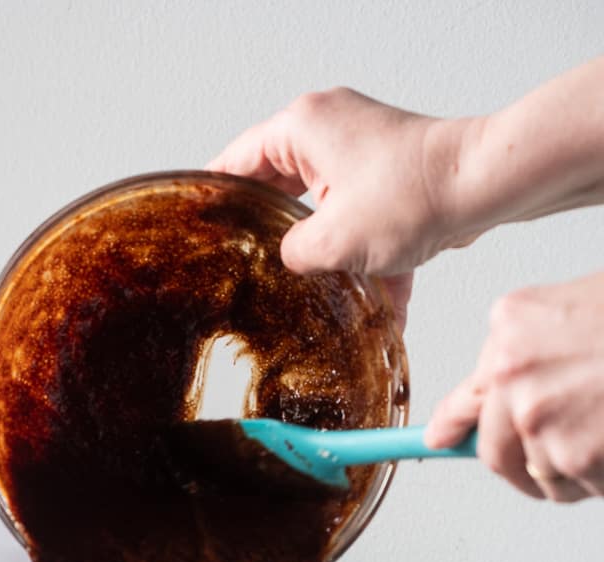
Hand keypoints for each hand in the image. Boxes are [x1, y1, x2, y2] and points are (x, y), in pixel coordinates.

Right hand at [208, 88, 471, 328]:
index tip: (196, 226)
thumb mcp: (331, 241)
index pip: (237, 161)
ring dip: (329, 258)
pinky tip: (381, 314)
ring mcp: (363, 154)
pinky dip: (372, 263)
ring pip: (327, 213)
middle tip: (245, 269)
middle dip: (273, 235)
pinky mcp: (392, 179)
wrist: (484, 187)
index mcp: (301, 128)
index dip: (215, 198)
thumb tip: (289, 261)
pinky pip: (367, 224)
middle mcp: (329, 132)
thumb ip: (292, 255)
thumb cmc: (411, 196)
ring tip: (310, 296)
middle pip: (281, 189)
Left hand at [425, 271, 603, 501]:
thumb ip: (526, 355)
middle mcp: (511, 375)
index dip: (453, 427)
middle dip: (520, 463)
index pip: (466, 397)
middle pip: (494, 452)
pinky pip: (575, 488)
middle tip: (556, 458)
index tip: (437, 442)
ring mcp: (540, 420)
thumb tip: (490, 397)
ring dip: (571, 469)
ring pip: (539, 474)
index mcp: (509, 332)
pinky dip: (598, 478)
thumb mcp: (571, 312)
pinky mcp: (574, 457)